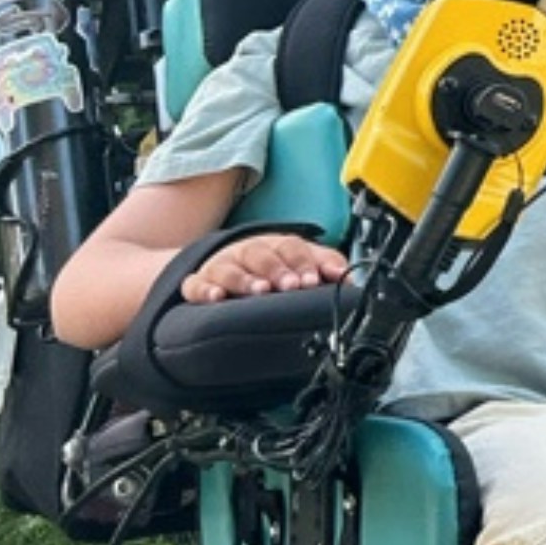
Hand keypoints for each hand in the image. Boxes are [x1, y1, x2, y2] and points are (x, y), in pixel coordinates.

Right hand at [179, 234, 348, 305]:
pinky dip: (204, 290)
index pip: (292, 248)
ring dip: (246, 280)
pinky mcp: (199, 282)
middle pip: (263, 255)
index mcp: (275, 245)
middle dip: (278, 270)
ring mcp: (221, 266)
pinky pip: (196, 285)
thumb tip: (349, 279)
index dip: (303, 263)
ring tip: (260, 291)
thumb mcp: (298, 261)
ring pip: (231, 268)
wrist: (222, 262)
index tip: (312, 280)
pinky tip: (215, 299)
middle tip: (291, 286)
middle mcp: (248, 252)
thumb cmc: (268, 265)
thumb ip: (324, 266)